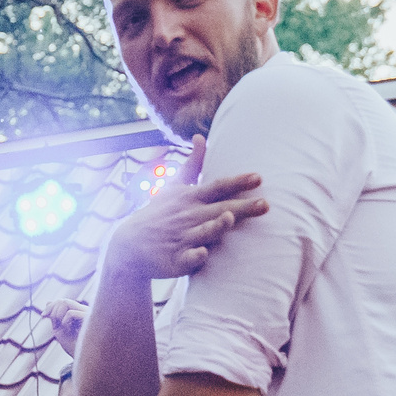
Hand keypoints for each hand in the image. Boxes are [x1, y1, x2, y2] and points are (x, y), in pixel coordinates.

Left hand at [45, 299, 88, 357]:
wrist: (84, 358)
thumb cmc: (74, 346)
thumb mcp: (60, 329)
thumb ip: (55, 316)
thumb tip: (48, 302)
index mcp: (77, 312)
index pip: (62, 301)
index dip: (51, 306)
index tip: (43, 316)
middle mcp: (83, 310)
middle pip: (63, 300)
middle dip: (52, 310)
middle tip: (51, 322)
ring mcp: (86, 313)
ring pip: (65, 302)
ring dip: (57, 314)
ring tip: (61, 326)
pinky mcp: (89, 318)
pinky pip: (70, 313)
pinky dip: (64, 321)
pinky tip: (68, 330)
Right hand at [104, 135, 264, 279]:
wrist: (130, 245)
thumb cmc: (159, 214)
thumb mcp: (174, 186)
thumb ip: (192, 163)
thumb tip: (200, 136)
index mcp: (191, 198)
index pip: (218, 188)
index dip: (238, 182)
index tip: (258, 178)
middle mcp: (189, 217)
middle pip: (220, 209)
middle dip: (242, 207)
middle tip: (266, 205)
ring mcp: (182, 238)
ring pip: (204, 232)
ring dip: (215, 226)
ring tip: (228, 219)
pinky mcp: (176, 260)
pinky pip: (188, 258)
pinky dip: (195, 256)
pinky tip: (202, 254)